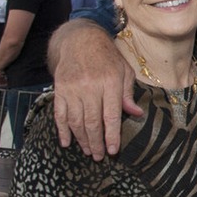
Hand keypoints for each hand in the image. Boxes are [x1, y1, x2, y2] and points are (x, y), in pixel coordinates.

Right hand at [51, 22, 140, 159]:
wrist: (79, 40)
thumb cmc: (107, 57)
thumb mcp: (124, 71)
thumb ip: (128, 93)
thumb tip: (136, 113)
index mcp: (110, 82)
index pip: (111, 115)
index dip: (112, 135)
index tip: (113, 150)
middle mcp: (90, 87)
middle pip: (93, 121)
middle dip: (96, 142)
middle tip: (99, 156)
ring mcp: (72, 89)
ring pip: (76, 121)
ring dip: (81, 139)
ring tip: (88, 151)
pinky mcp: (59, 90)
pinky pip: (59, 114)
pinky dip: (62, 130)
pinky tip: (67, 142)